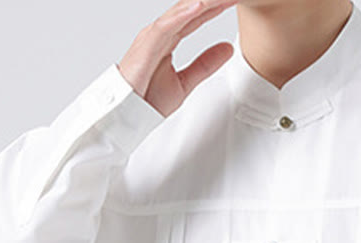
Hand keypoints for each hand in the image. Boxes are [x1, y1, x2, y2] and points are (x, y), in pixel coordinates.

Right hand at [117, 0, 239, 117]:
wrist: (128, 114)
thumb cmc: (148, 98)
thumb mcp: (186, 80)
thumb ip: (205, 64)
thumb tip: (228, 48)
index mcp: (168, 39)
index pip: (195, 17)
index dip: (215, 7)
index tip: (233, 0)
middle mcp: (160, 33)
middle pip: (188, 9)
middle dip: (210, 0)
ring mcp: (152, 36)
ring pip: (179, 12)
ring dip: (200, 2)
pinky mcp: (146, 45)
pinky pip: (165, 25)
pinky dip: (181, 15)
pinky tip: (198, 6)